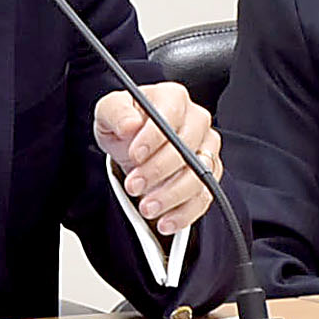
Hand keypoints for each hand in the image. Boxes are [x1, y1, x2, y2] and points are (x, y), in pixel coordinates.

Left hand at [95, 83, 218, 234]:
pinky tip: (165, 220)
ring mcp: (206, 148)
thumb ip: (116, 113)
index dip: (153, 136)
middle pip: (187, 147)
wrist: (133, 147)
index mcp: (172, 97)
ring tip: (146, 207)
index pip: (170, 113)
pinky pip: (204, 197)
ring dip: (171, 195)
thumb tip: (129, 124)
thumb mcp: (108, 113)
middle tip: (134, 185)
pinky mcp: (210, 175)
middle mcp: (196, 120)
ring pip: (199, 175)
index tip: (134, 155)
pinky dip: (184, 213)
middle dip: (158, 170)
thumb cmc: (125, 125)